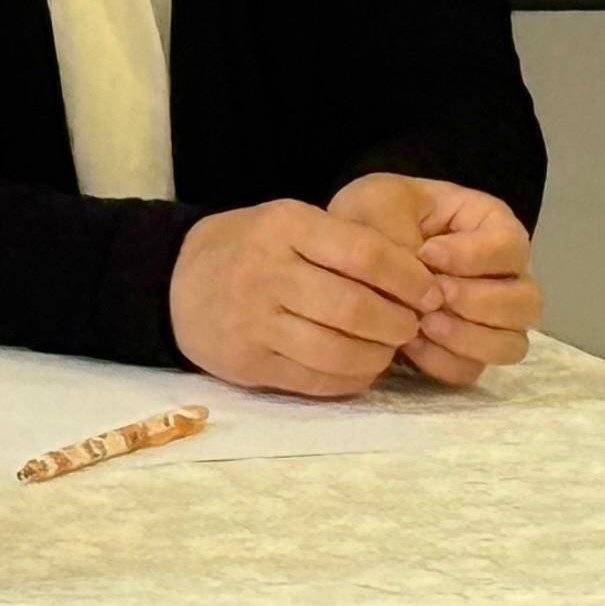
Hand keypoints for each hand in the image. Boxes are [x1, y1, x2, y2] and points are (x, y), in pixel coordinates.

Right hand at [168, 197, 442, 396]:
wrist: (174, 281)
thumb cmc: (249, 248)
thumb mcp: (290, 224)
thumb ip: (346, 245)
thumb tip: (418, 285)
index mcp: (283, 227)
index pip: (366, 253)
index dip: (409, 279)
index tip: (430, 293)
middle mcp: (267, 272)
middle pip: (357, 309)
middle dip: (399, 324)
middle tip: (409, 325)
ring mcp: (254, 321)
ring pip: (341, 352)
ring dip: (378, 357)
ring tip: (384, 348)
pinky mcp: (250, 363)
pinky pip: (319, 381)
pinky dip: (351, 379)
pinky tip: (356, 366)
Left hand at [330, 173, 542, 384]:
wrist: (342, 257)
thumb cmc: (372, 216)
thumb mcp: (381, 201)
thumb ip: (407, 227)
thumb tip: (428, 274)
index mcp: (490, 226)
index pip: (512, 246)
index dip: (476, 255)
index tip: (428, 254)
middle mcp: (502, 276)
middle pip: (526, 302)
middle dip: (480, 303)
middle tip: (433, 296)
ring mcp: (487, 319)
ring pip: (511, 344)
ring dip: (469, 338)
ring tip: (424, 324)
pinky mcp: (462, 351)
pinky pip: (472, 369)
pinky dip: (443, 360)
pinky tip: (409, 344)